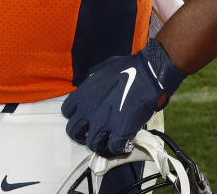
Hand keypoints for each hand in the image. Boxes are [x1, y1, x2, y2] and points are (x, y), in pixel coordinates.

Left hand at [62, 39, 185, 157]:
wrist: (149, 74)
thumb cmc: (128, 68)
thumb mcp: (101, 70)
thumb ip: (90, 83)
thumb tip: (88, 88)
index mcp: (82, 94)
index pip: (67, 112)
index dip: (76, 116)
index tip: (85, 118)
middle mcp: (88, 110)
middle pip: (74, 132)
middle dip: (83, 135)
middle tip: (94, 133)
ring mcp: (103, 122)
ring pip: (92, 145)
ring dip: (101, 145)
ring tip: (109, 143)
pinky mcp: (121, 131)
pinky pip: (113, 149)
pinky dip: (118, 149)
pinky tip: (125, 144)